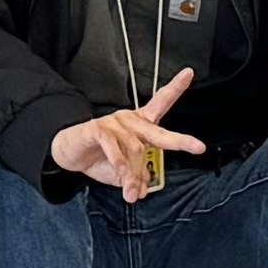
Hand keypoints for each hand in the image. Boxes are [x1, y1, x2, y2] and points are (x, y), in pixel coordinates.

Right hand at [47, 64, 205, 204]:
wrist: (69, 154)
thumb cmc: (100, 158)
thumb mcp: (122, 173)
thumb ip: (136, 179)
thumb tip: (143, 190)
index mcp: (140, 125)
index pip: (160, 102)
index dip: (175, 88)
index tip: (189, 73)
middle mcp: (130, 120)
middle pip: (158, 132)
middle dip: (180, 140)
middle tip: (197, 147)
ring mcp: (114, 122)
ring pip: (136, 150)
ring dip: (135, 175)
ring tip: (131, 193)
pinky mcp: (98, 129)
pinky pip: (114, 148)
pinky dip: (119, 166)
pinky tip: (120, 176)